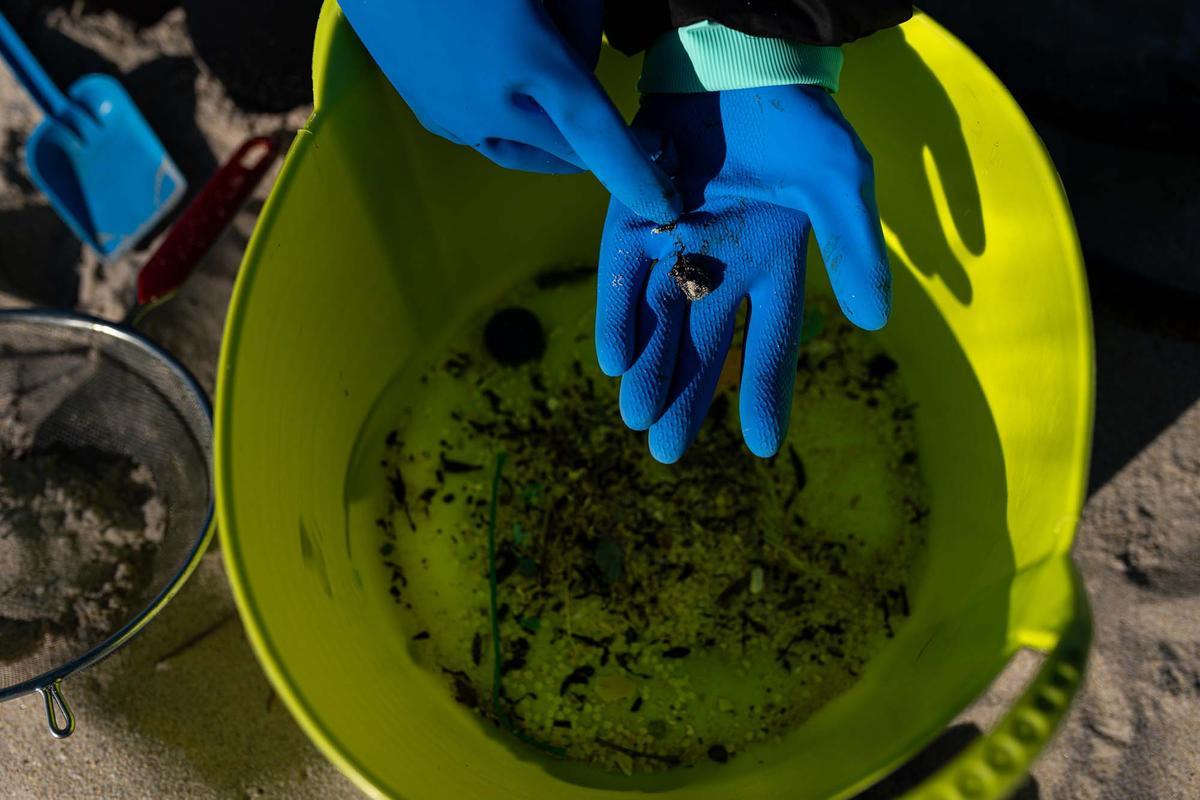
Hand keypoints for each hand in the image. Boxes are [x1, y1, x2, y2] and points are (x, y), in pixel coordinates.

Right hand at [338, 0, 680, 223]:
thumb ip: (580, 18)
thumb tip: (586, 67)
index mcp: (527, 57)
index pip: (596, 131)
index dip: (634, 173)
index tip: (666, 205)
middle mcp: (488, 102)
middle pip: (569, 146)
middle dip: (606, 144)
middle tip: (644, 141)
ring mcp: (452, 114)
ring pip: (528, 152)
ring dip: (562, 148)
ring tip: (584, 133)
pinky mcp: (429, 114)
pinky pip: (491, 140)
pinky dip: (522, 133)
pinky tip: (527, 110)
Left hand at [596, 85, 889, 462]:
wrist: (735, 59)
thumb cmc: (795, 120)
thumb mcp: (839, 182)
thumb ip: (855, 249)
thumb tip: (874, 322)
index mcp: (773, 265)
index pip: (770, 343)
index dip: (765, 393)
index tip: (760, 447)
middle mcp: (720, 266)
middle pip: (702, 346)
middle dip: (686, 397)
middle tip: (667, 451)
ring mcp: (674, 245)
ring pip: (658, 320)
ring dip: (648, 368)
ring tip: (638, 418)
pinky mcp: (633, 220)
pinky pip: (623, 276)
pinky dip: (619, 313)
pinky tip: (614, 359)